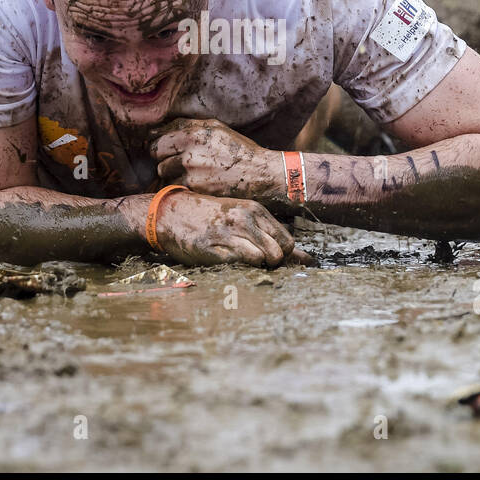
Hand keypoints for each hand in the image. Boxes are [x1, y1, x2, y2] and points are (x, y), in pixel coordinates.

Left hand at [150, 118, 278, 200]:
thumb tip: (156, 129)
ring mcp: (190, 172)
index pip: (157, 138)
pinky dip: (181, 187)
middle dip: (163, 157)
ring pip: (163, 172)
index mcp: (193, 133)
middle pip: (156, 154)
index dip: (160, 144)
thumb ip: (186, 125)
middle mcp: (189, 151)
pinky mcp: (194, 190)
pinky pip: (174, 187)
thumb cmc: (238, 150)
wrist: (259, 174)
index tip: (165, 149)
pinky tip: (195, 184)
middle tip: (177, 161)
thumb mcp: (216, 128)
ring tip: (190, 173)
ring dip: (171, 173)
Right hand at [151, 190, 314, 266]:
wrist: (171, 214)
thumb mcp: (243, 218)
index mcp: (255, 210)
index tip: (267, 256)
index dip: (282, 255)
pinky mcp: (214, 249)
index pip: (288, 242)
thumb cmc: (210, 217)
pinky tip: (226, 261)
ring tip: (238, 261)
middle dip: (272, 264)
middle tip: (253, 262)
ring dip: (255, 267)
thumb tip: (308, 260)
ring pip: (263, 259)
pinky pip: (241, 265)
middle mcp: (245, 220)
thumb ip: (273, 236)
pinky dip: (239, 269)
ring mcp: (229, 234)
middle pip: (279, 253)